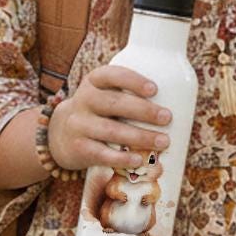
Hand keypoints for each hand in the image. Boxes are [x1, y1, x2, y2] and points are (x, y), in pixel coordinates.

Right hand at [48, 66, 171, 171]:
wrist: (59, 135)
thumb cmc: (96, 112)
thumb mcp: (103, 95)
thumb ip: (127, 94)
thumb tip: (177, 102)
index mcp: (93, 82)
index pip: (111, 75)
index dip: (133, 81)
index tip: (154, 89)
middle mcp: (83, 100)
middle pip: (114, 103)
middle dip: (144, 110)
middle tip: (167, 117)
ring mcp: (79, 125)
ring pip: (111, 130)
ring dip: (140, 136)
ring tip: (163, 141)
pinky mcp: (78, 148)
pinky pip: (102, 153)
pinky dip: (122, 157)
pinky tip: (138, 160)